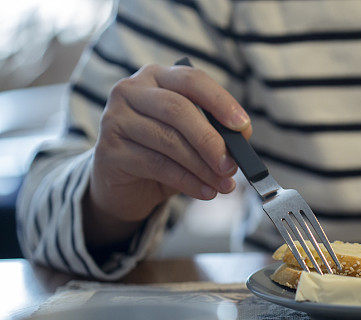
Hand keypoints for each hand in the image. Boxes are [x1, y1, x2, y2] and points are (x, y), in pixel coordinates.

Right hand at [84, 64, 251, 246]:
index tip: (242, 125)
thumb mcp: (193, 139)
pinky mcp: (108, 150)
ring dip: (202, 167)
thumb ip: (215, 132)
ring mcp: (115, 118)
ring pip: (168, 140)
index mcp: (157, 77)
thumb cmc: (165, 153)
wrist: (128, 185)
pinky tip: (205, 191)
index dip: (219, 101)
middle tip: (232, 165)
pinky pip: (156, 165)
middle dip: (210, 140)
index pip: (191, 80)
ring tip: (223, 185)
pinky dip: (187, 181)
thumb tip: (242, 137)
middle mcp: (131, 90)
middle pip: (177, 110)